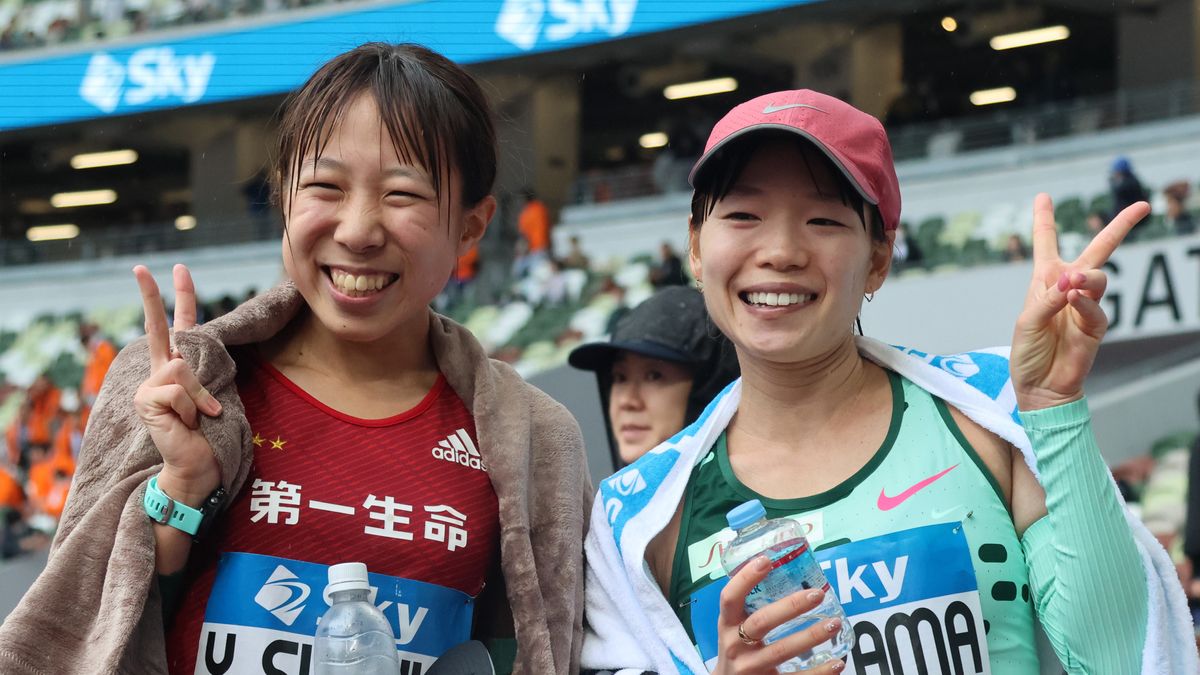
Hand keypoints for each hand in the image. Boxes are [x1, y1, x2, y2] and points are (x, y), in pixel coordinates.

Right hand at [132, 264, 221, 504]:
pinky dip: (193, 408)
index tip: (178, 269)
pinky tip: (188, 424)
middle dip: (151, 296)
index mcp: (178, 368)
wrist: (196, 467)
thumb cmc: (209, 436)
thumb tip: (185, 361)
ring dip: (201, 397)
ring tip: (199, 418)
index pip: (179, 327)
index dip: (179, 298)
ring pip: (183, 369)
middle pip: (157, 327)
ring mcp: (149, 385)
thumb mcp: (213, 397)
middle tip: (139, 267)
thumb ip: (202, 374)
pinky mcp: (145, 399)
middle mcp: (159, 372)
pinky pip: (178, 391)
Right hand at [712, 556, 845, 674]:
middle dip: (790, 606)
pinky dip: (819, 672)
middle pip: (761, 622)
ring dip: (811, 636)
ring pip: (781, 650)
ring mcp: (750, 667)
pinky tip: (837, 663)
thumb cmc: (737, 649)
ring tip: (834, 623)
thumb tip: (782, 571)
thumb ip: (750, 608)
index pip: (730, 597)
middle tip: (817, 594)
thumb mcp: (734, 628)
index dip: (746, 578)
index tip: (766, 560)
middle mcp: (735, 645)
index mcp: (727, 624)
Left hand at [1010, 194, 1148, 410]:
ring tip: (1069, 285)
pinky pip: (1096, 308)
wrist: (1039, 386)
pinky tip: (1072, 301)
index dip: (1044, 220)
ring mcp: (1085, 306)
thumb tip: (1071, 280)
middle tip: (1142, 207)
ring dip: (1085, 277)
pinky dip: (1084, 303)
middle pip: (1097, 251)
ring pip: (1098, 277)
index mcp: (1045, 281)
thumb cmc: (1027, 352)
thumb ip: (1047, 298)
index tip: (1043, 196)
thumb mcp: (1026, 322)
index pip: (1046, 244)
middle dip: (1120, 227)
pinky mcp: (1096, 326)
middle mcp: (1067, 288)